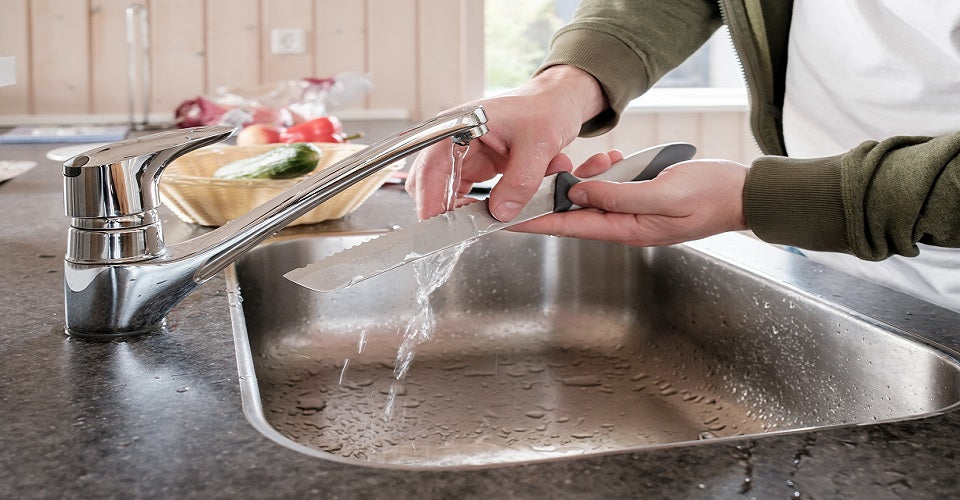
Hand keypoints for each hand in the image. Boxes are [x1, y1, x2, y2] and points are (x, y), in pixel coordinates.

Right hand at [406, 65, 606, 220]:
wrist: (556, 103)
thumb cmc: (545, 108)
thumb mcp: (539, 144)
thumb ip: (520, 181)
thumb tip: (500, 213)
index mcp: (458, 125)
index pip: (431, 167)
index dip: (429, 199)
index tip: (437, 226)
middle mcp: (453, 140)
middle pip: (429, 183)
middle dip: (442, 209)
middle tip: (462, 229)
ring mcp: (462, 155)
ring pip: (444, 193)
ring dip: (460, 211)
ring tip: (484, 219)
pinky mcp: (475, 167)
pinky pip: (463, 195)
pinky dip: (474, 208)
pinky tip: (489, 213)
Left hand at [512, 158, 749, 245]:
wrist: (744, 193)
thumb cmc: (712, 197)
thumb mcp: (664, 194)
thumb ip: (619, 195)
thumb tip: (579, 193)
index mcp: (627, 230)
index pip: (569, 228)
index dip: (536, 222)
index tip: (507, 219)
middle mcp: (624, 225)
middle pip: (575, 212)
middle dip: (559, 190)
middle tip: (553, 166)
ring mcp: (633, 213)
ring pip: (592, 196)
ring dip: (588, 176)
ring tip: (603, 160)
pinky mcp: (642, 198)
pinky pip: (612, 187)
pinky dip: (608, 172)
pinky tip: (615, 160)